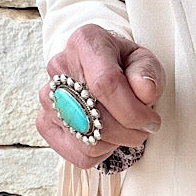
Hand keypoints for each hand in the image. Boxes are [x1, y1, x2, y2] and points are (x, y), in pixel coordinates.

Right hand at [37, 24, 165, 168]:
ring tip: (126, 128)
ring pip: (86, 139)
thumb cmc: (124, 64)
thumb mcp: (143, 60)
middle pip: (95, 115)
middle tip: (144, 129)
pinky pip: (77, 153)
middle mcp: (59, 66)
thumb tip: (145, 91)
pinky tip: (108, 135)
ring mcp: (48, 96)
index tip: (150, 121)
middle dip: (128, 131)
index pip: (105, 83)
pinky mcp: (44, 123)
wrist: (100, 69)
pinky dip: (100, 152)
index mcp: (86, 42)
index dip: (132, 110)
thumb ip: (148, 72)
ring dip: (116, 142)